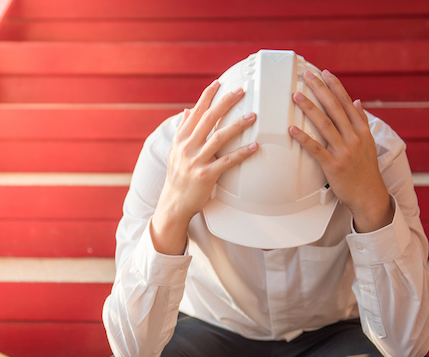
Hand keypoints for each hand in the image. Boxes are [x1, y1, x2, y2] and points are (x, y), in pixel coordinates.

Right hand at [151, 80, 257, 254]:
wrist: (174, 203)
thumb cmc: (178, 176)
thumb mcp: (175, 151)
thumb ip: (183, 130)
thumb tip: (187, 110)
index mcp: (181, 139)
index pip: (195, 112)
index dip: (207, 96)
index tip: (219, 82)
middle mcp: (187, 147)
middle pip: (208, 119)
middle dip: (225, 102)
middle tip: (241, 91)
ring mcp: (196, 161)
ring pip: (219, 137)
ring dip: (238, 125)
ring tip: (253, 116)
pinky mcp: (206, 175)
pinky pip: (227, 161)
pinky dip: (242, 153)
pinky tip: (254, 147)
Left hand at [289, 70, 393, 232]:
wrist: (369, 195)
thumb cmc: (365, 170)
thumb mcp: (368, 143)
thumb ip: (361, 121)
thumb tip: (357, 102)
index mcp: (362, 130)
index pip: (347, 102)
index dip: (335, 86)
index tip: (325, 72)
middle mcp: (354, 137)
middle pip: (335, 108)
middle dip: (320, 90)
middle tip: (306, 76)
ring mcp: (344, 151)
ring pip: (325, 124)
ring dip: (310, 108)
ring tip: (296, 96)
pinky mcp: (333, 165)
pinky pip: (316, 149)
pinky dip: (304, 138)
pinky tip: (292, 129)